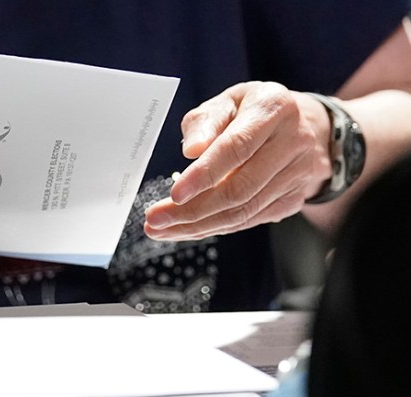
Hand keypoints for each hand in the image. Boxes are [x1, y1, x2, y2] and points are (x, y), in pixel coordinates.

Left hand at [144, 81, 331, 239]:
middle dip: (192, 210)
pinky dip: (213, 228)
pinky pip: (248, 221)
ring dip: (197, 226)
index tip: (174, 194)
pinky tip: (185, 229)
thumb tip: (192, 151)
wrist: (306, 126)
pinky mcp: (293, 200)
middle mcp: (293, 142)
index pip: (237, 147)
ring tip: (162, 229)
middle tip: (155, 220)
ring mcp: (297, 175)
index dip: (204, 174)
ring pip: (243, 212)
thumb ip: (205, 122)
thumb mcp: (227, 101)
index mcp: (274, 109)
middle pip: (240, 188)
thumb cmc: (253, 111)